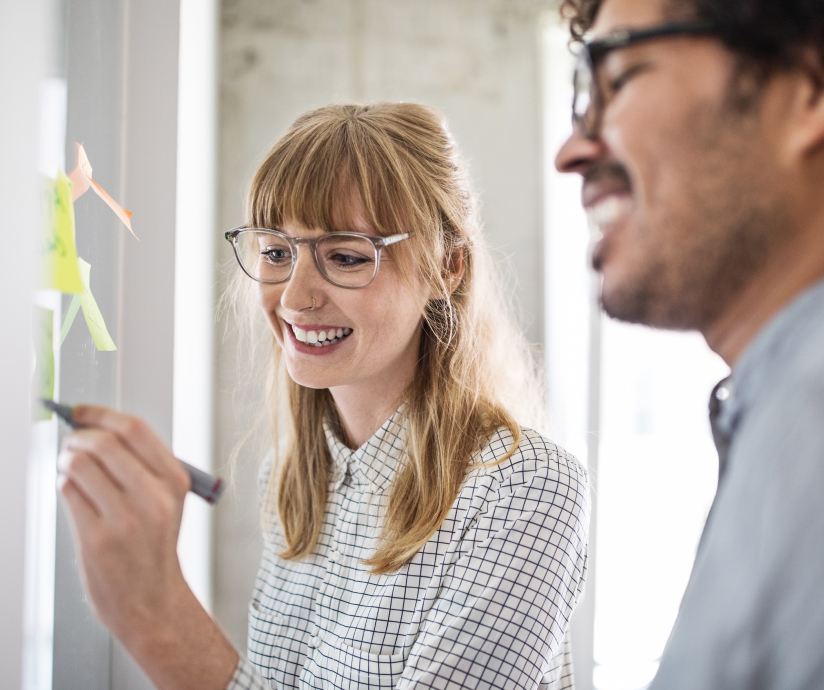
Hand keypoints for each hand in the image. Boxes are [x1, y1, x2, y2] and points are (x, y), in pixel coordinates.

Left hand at [57, 405, 191, 647]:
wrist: (152, 600)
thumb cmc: (154, 546)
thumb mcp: (166, 499)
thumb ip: (140, 464)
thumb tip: (95, 428)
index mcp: (174, 479)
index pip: (134, 429)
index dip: (100, 414)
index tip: (81, 412)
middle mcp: (154, 496)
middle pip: (104, 442)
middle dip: (78, 438)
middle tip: (70, 444)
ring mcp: (126, 519)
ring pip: (81, 465)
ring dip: (66, 461)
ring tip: (69, 470)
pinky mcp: (98, 539)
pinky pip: (69, 493)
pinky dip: (63, 486)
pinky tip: (72, 493)